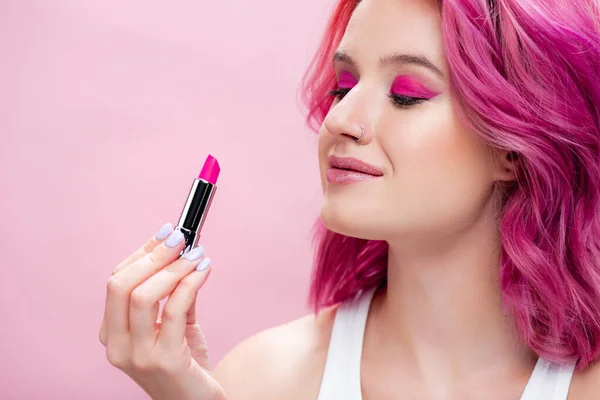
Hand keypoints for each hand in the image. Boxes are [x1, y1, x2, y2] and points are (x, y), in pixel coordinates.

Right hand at [99, 222, 225, 399]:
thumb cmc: (185, 363)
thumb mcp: (174, 325)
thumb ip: (173, 292)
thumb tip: (182, 251)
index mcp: (112, 333)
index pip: (116, 282)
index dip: (142, 253)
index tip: (166, 234)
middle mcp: (117, 346)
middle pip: (122, 285)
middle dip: (154, 256)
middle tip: (180, 240)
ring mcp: (138, 355)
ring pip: (144, 296)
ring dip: (174, 268)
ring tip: (196, 255)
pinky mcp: (165, 360)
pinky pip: (175, 309)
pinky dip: (191, 283)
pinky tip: (204, 270)